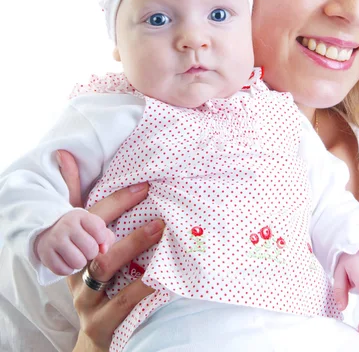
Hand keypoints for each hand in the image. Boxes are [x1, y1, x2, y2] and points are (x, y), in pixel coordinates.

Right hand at [35, 209, 114, 274]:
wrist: (48, 230)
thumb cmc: (78, 230)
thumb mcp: (92, 227)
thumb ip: (106, 237)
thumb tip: (104, 250)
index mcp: (80, 216)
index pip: (99, 229)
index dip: (101, 239)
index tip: (96, 239)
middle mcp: (66, 225)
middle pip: (91, 249)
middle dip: (91, 253)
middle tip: (84, 249)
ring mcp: (55, 239)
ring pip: (78, 262)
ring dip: (80, 263)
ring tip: (76, 255)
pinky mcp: (45, 254)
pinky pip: (64, 270)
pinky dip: (68, 269)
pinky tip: (66, 260)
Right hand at [57, 150, 164, 351]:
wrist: (93, 336)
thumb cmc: (95, 278)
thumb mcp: (86, 243)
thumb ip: (80, 199)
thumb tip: (65, 155)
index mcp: (76, 247)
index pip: (91, 218)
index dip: (118, 201)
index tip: (146, 186)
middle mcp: (77, 269)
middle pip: (97, 243)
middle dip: (129, 231)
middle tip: (162, 220)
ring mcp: (86, 296)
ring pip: (105, 268)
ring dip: (134, 250)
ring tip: (163, 239)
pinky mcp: (100, 321)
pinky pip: (122, 301)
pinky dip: (143, 288)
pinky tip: (163, 278)